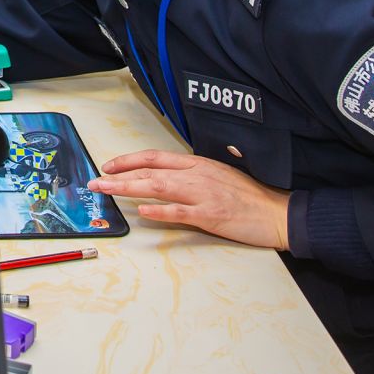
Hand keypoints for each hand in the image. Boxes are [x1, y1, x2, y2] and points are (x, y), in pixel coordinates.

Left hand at [89, 151, 292, 249]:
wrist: (278, 212)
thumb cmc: (249, 196)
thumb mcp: (218, 176)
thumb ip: (192, 176)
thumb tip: (164, 179)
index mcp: (198, 164)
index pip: (156, 157)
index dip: (129, 160)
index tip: (108, 166)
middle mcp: (198, 175)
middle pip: (151, 171)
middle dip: (119, 175)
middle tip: (95, 182)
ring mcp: (204, 195)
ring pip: (160, 187)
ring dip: (129, 188)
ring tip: (107, 191)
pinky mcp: (212, 216)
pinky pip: (182, 212)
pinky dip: (161, 211)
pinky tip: (144, 211)